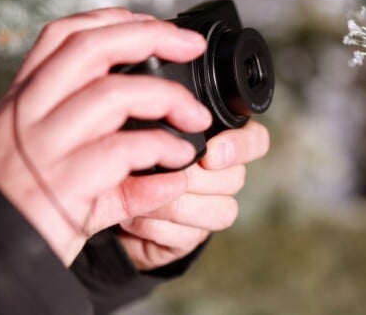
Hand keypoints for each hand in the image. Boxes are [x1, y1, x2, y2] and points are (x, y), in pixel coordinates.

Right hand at [0, 8, 211, 264]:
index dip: (112, 19)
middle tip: (191, 47)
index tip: (154, 23)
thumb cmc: (20, 205)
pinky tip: (179, 163)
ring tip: (197, 120)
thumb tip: (157, 137)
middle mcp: (29, 113)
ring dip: (168, 100)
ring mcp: (44, 146)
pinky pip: (124, 151)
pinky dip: (162, 150)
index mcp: (24, 99)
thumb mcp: (43, 159)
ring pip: (113, 94)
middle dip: (150, 36)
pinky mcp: (63, 184)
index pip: (62, 35)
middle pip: (91, 47)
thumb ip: (93, 139)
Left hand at [116, 121, 269, 269]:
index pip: (256, 140)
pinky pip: (191, 236)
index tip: (211, 155)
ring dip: (175, 204)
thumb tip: (171, 137)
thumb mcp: (147, 132)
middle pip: (236, 178)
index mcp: (219, 141)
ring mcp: (211, 208)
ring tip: (141, 195)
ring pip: (221, 210)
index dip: (240, 147)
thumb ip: (167, 128)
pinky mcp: (193, 238)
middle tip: (162, 174)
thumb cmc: (133, 158)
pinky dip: (158, 227)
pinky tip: (136, 218)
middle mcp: (223, 175)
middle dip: (195, 178)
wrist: (109, 202)